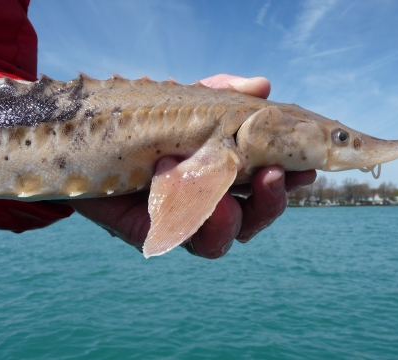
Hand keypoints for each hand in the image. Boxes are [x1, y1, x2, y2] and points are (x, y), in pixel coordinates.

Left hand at [70, 74, 316, 258]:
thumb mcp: (185, 101)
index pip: (263, 186)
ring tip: (237, 197)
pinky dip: (201, 224)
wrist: (90, 135)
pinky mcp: (154, 229)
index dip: (286, 182)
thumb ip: (222, 94)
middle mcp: (207, 201)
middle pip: (251, 218)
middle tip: (277, 177)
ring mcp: (182, 219)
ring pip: (225, 237)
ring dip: (241, 219)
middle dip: (271, 203)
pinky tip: (206, 203)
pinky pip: (184, 238)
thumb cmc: (144, 119)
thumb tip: (262, 86)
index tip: (306, 168)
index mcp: (222, 175)